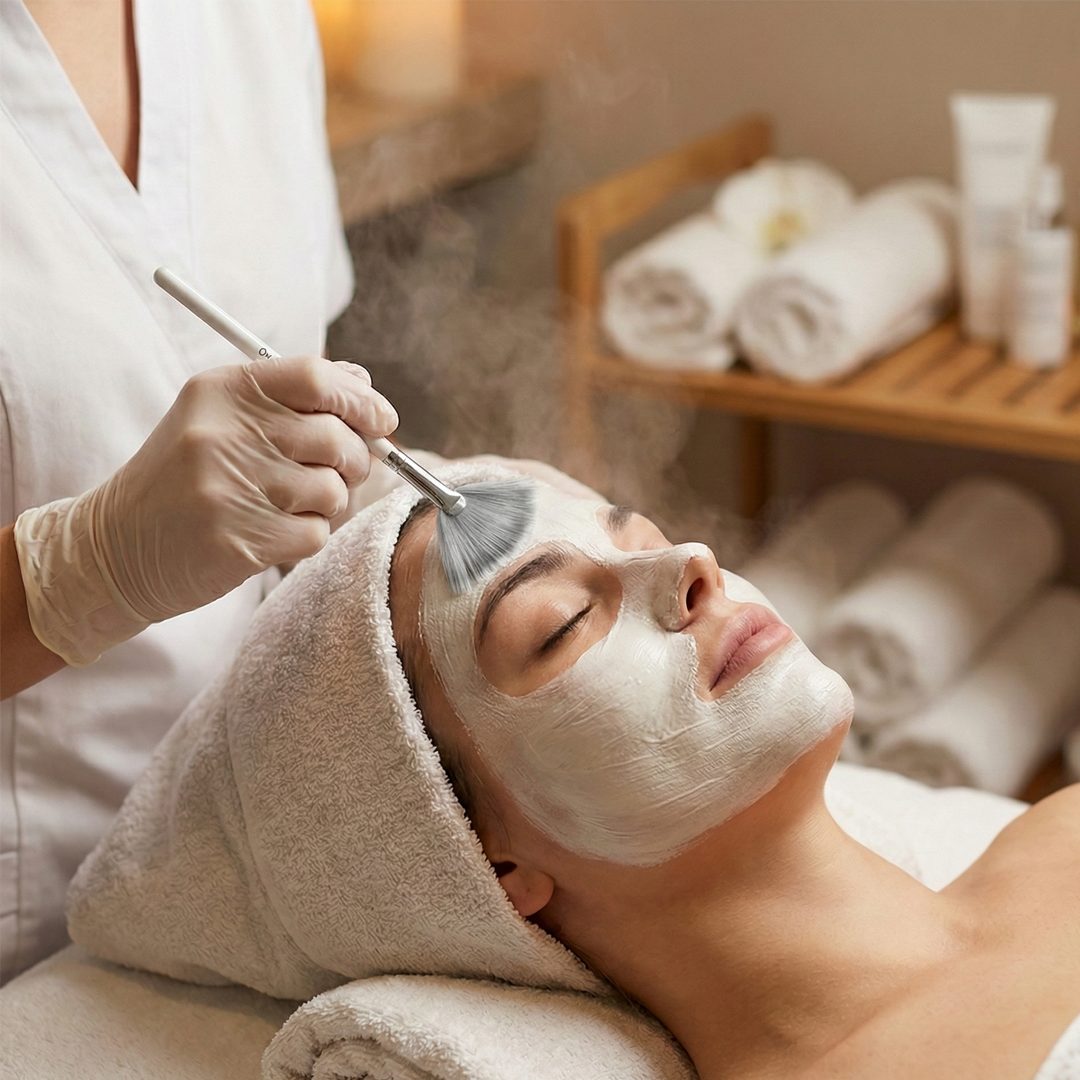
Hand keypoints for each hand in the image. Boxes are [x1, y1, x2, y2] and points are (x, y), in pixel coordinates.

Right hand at [14, 356, 396, 665]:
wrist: (115, 547)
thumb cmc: (182, 480)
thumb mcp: (219, 419)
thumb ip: (290, 397)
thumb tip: (363, 384)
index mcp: (221, 391)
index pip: (315, 377)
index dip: (361, 399)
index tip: (383, 420)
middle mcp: (224, 434)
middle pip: (336, 436)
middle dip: (354, 459)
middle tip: (340, 472)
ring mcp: (231, 488)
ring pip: (333, 490)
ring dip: (329, 503)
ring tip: (290, 505)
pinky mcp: (240, 540)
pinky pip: (316, 534)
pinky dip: (309, 537)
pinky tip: (274, 533)